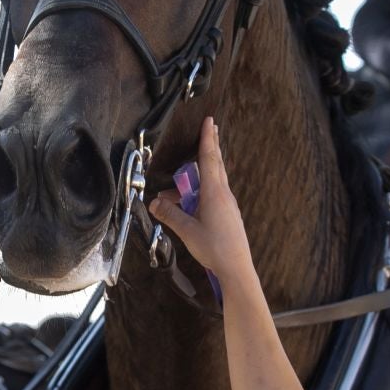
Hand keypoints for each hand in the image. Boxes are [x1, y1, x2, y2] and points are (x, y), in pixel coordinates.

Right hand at [148, 118, 254, 287]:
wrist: (236, 268)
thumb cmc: (214, 248)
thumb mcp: (187, 230)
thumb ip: (170, 214)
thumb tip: (153, 202)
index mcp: (214, 193)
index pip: (209, 159)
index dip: (207, 139)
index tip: (209, 121)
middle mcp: (224, 194)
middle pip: (216, 164)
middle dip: (211, 146)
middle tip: (211, 128)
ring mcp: (228, 205)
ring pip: (213, 181)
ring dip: (199, 175)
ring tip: (176, 189)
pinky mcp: (229, 215)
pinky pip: (214, 195)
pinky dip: (201, 191)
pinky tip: (190, 203)